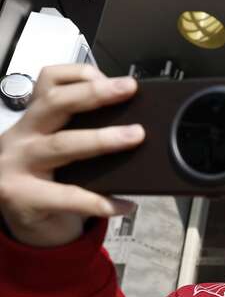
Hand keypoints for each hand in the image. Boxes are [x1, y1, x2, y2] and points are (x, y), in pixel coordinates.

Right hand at [0, 65, 141, 246]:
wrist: (25, 222)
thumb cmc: (48, 181)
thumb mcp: (58, 148)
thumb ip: (82, 132)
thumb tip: (134, 124)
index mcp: (32, 119)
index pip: (48, 81)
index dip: (81, 74)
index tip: (115, 78)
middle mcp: (21, 136)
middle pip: (55, 104)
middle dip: (94, 93)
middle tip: (128, 89)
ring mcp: (16, 165)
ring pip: (62, 144)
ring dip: (102, 138)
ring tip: (135, 136)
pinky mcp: (22, 196)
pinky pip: (68, 197)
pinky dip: (101, 201)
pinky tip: (124, 204)